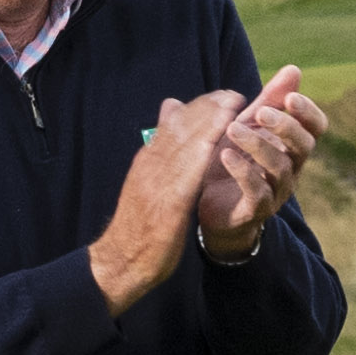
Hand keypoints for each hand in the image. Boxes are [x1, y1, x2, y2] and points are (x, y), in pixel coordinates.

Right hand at [90, 93, 243, 307]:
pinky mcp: (167, 203)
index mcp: (148, 159)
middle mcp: (151, 164)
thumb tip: (169, 109)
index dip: (201, 107)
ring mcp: (157, 182)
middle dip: (209, 108)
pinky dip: (202, 153)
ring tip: (232, 106)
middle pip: (181, 127)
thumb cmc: (139, 223)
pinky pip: (186, 173)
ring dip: (209, 122)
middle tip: (234, 94)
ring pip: (184, 143)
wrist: (121, 259)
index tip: (223, 97)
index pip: (175, 123)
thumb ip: (159, 151)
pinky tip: (218, 141)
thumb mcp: (147, 181)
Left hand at [196, 74, 326, 258]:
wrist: (212, 207)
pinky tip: (225, 156)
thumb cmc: (236, 161)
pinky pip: (257, 192)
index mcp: (292, 146)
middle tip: (260, 111)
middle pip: (304, 146)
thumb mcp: (250, 127)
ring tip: (231, 130)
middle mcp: (291, 169)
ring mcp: (276, 191)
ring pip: (280, 167)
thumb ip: (270, 100)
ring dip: (257, 145)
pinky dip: (243, 172)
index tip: (290, 97)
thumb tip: (294, 69)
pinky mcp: (255, 210)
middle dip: (286, 126)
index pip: (316, 128)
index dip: (308, 112)